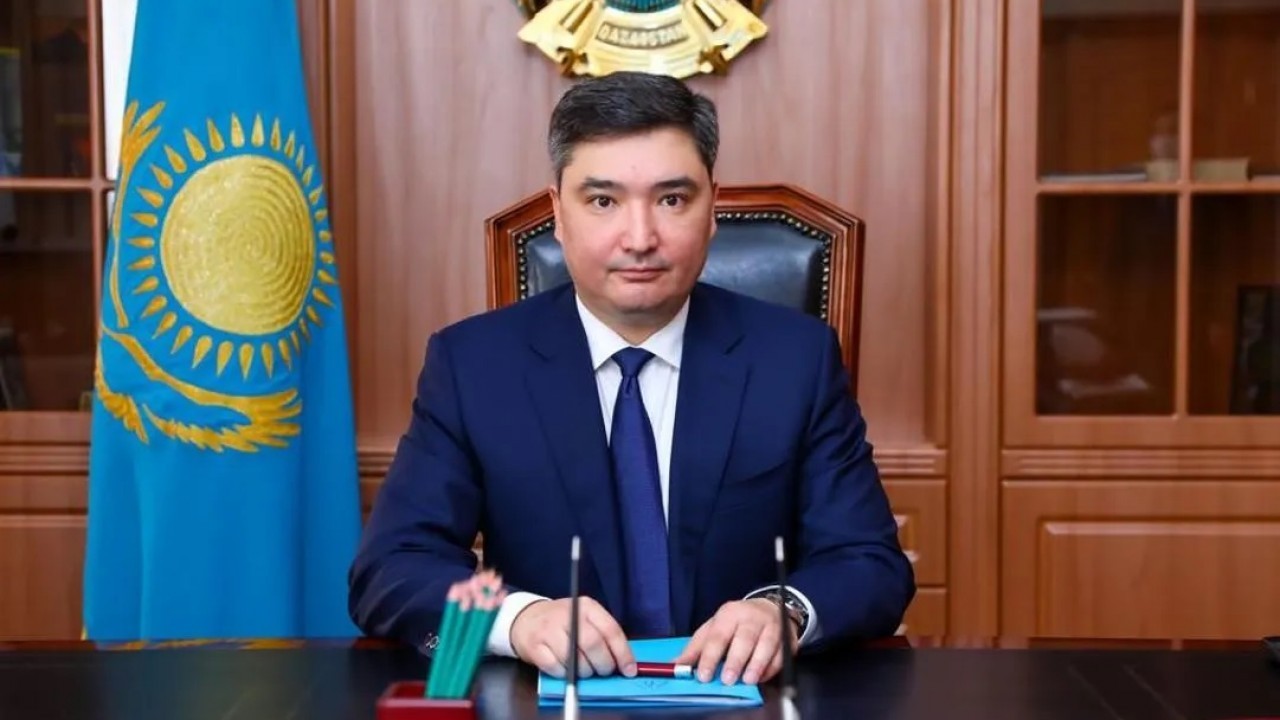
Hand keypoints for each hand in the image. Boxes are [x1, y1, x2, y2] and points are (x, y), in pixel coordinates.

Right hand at [509, 597, 636, 678]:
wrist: (526, 618)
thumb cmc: (562, 622)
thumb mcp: (584, 618)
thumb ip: (603, 635)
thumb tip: (623, 662)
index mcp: (586, 606)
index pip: (610, 630)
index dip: (623, 653)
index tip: (629, 670)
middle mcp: (568, 615)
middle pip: (593, 644)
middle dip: (603, 664)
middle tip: (603, 671)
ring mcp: (549, 630)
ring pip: (575, 660)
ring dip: (584, 672)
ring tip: (583, 669)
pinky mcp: (534, 646)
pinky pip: (556, 668)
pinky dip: (564, 674)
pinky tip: (565, 668)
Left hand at [674, 599, 797, 685]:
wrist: (769, 608)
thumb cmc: (736, 622)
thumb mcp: (713, 628)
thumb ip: (696, 649)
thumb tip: (676, 667)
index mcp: (729, 613)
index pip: (718, 636)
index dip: (710, 656)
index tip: (703, 675)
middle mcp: (751, 617)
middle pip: (744, 639)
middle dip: (735, 661)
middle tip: (727, 679)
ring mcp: (772, 626)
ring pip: (765, 645)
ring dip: (756, 664)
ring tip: (747, 680)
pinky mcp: (787, 637)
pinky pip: (781, 653)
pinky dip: (772, 668)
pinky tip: (761, 677)